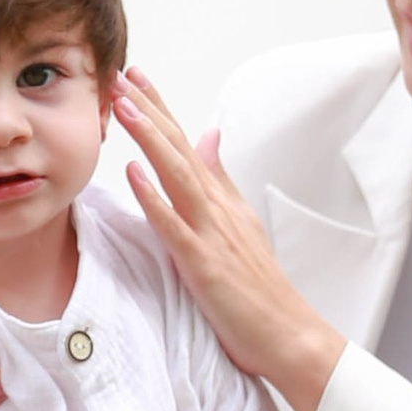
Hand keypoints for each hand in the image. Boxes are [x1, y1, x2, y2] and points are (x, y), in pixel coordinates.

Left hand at [113, 69, 344, 410]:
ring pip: (177, 176)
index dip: (160, 109)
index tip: (135, 77)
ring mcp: (212, 234)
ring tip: (124, 106)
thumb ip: (221, 180)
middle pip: (179, 149)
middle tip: (121, 74)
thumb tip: (209, 137)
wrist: (289, 336)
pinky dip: (154, 196)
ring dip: (150, 138)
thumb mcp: (240, 224)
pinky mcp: (204, 264)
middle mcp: (218, 209)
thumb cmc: (260, 288)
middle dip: (150, 110)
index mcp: (223, 200)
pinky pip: (174, 225)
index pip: (186, 145)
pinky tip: (133, 171)